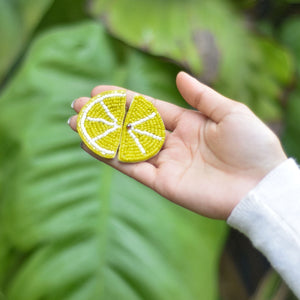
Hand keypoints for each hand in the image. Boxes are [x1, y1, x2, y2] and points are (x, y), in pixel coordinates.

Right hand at [69, 72, 286, 218]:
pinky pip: (132, 168)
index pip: (147, 108)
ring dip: (100, 135)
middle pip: (131, 126)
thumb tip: (179, 76)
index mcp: (187, 124)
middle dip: (103, 116)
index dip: (122, 99)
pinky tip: (90, 145)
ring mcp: (166, 163)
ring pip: (126, 147)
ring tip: (75, 123)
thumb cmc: (252, 146)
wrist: (261, 185)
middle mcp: (173, 143)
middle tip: (77, 105)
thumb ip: (201, 96)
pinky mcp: (163, 183)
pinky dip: (110, 157)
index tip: (98, 91)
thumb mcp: (230, 112)